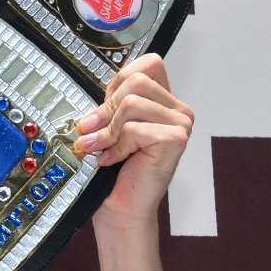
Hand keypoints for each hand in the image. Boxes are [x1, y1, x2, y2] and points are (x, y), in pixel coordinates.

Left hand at [75, 54, 193, 227]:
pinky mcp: (176, 138)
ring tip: (98, 147)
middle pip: (135, 81)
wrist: (119, 207)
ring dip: (107, 129)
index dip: (119, 81)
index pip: (148, 64)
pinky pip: (134, 127)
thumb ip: (110, 103)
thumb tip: (89, 86)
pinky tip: (112, 160)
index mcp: (163, 101)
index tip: (104, 106)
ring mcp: (181, 123)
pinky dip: (116, 145)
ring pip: (131, 103)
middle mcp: (178, 109)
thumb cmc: (112, 170)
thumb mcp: (109, 127)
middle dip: (106, 108)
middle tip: (90, 131)